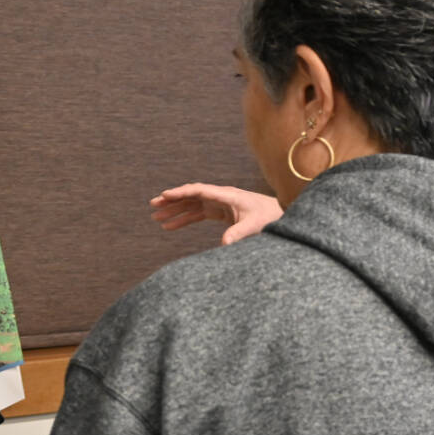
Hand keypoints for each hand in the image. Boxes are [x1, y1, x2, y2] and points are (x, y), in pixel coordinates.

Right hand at [149, 183, 282, 244]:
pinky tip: (170, 227)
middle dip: (171, 200)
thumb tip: (224, 244)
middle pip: (190, 196)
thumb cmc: (270, 217)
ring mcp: (219, 204)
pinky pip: (197, 215)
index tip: (164, 196)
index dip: (181, 193)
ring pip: (191, 205)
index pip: (198, 191)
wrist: (281, 216)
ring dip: (174, 211)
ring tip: (156, 218)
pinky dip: (183, 220)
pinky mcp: (220, 213)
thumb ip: (239, 233)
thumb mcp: (254, 226)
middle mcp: (220, 197)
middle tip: (152, 205)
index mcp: (227, 195)